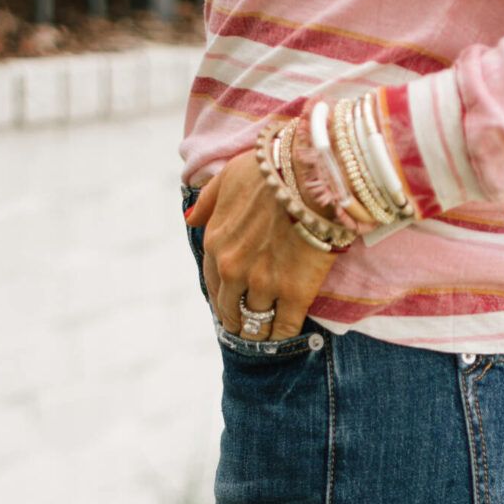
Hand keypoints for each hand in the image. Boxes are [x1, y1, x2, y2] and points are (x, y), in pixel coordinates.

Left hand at [188, 141, 337, 339]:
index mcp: (215, 244)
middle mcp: (234, 269)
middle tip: (249, 324)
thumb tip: (190, 219)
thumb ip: (208, 202)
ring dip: (259, 330)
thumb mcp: (228, 176)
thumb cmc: (272, 168)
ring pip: (255, 323)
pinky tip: (286, 334)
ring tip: (266, 334)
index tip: (232, 303)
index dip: (223, 297)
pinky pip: (284, 328)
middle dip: (238, 318)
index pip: (212, 285)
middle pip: (230, 310)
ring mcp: (264, 283)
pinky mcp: (295, 293)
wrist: (313, 173)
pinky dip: (283, 334)